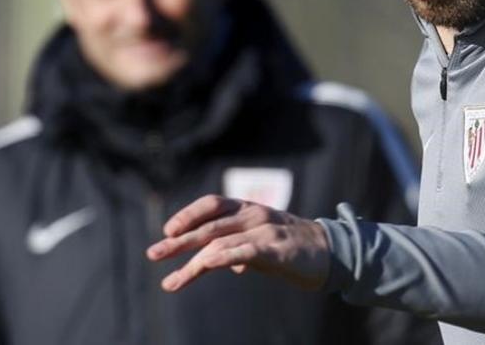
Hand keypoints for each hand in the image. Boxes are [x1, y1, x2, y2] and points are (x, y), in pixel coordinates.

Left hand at [145, 195, 329, 291]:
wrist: (332, 253)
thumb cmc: (292, 247)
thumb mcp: (261, 242)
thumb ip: (239, 247)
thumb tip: (221, 263)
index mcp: (248, 208)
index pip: (212, 204)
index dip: (188, 215)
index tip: (167, 231)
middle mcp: (254, 214)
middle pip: (209, 225)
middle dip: (178, 241)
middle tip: (153, 254)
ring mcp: (265, 230)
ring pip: (220, 242)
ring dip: (192, 262)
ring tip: (171, 281)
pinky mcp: (277, 249)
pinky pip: (245, 251)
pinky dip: (223, 258)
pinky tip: (205, 267)